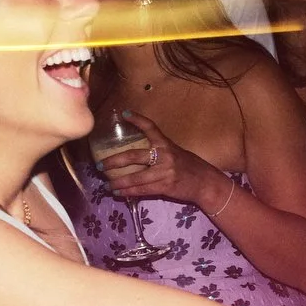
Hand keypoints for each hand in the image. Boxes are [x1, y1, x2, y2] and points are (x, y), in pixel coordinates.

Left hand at [99, 111, 221, 206]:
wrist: (205, 183)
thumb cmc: (189, 166)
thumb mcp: (175, 153)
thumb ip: (158, 152)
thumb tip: (135, 156)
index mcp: (166, 144)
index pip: (151, 128)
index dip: (137, 120)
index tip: (125, 113)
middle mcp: (164, 155)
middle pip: (134, 156)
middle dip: (114, 161)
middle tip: (100, 165)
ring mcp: (164, 172)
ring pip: (135, 177)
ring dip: (119, 182)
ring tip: (106, 184)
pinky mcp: (165, 186)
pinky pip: (142, 189)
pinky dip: (128, 192)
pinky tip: (119, 192)